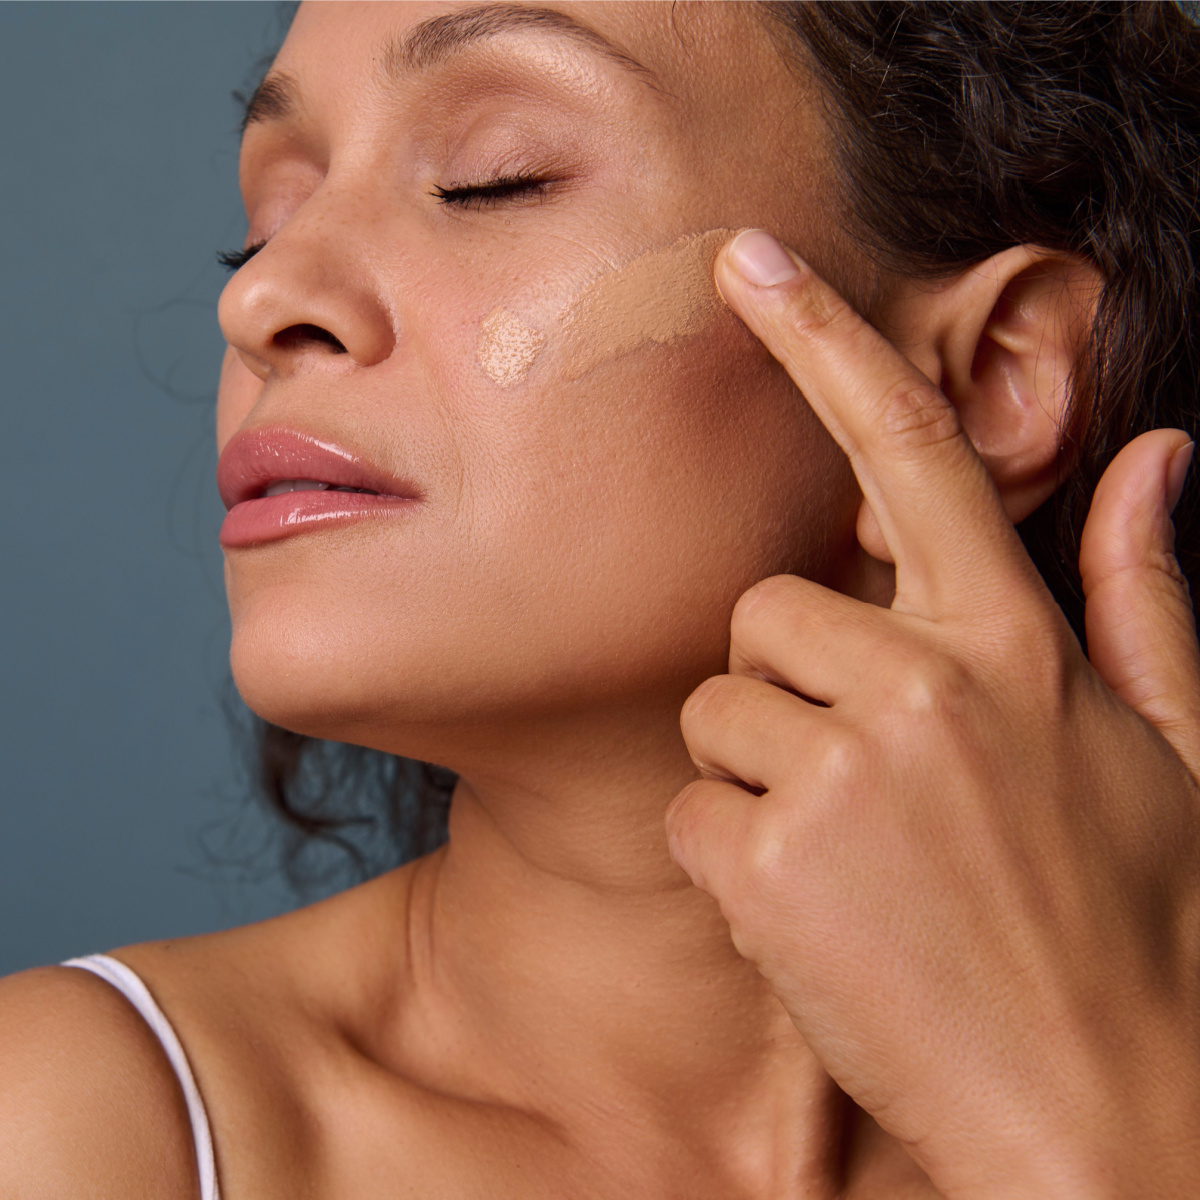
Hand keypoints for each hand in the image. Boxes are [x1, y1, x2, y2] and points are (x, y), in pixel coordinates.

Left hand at [665, 230, 1199, 1198]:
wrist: (1106, 1121)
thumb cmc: (1142, 931)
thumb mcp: (1177, 752)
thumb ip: (1150, 594)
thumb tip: (1161, 455)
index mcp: (1019, 643)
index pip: (914, 449)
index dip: (826, 339)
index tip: (751, 262)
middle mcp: (926, 683)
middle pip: (765, 607)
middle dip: (790, 678)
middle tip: (859, 772)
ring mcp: (841, 772)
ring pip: (715, 706)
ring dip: (760, 771)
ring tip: (849, 853)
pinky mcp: (768, 861)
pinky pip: (688, 808)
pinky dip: (729, 857)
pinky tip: (814, 912)